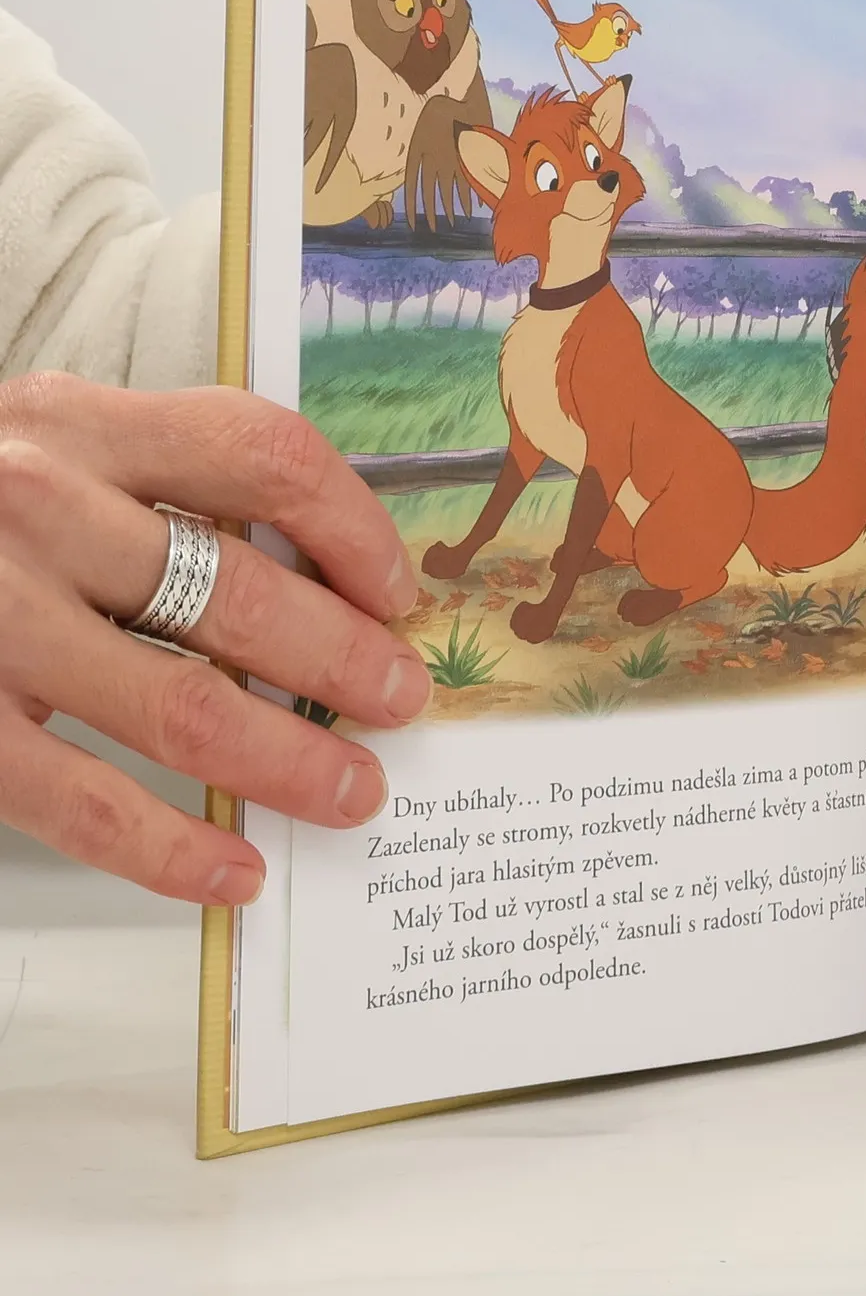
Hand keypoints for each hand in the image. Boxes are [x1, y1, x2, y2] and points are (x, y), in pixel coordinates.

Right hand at [0, 374, 431, 904]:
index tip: (396, 593)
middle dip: (346, 662)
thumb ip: (165, 485)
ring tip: (353, 791)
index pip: (267, 459)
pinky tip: (234, 871)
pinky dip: (172, 849)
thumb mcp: (55, 448)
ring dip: (290, 760)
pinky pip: (83, 800)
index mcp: (82, 424)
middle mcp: (35, 506)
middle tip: (400, 702)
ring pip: (184, 705)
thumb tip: (325, 583)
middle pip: (243, 594)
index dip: (355, 531)